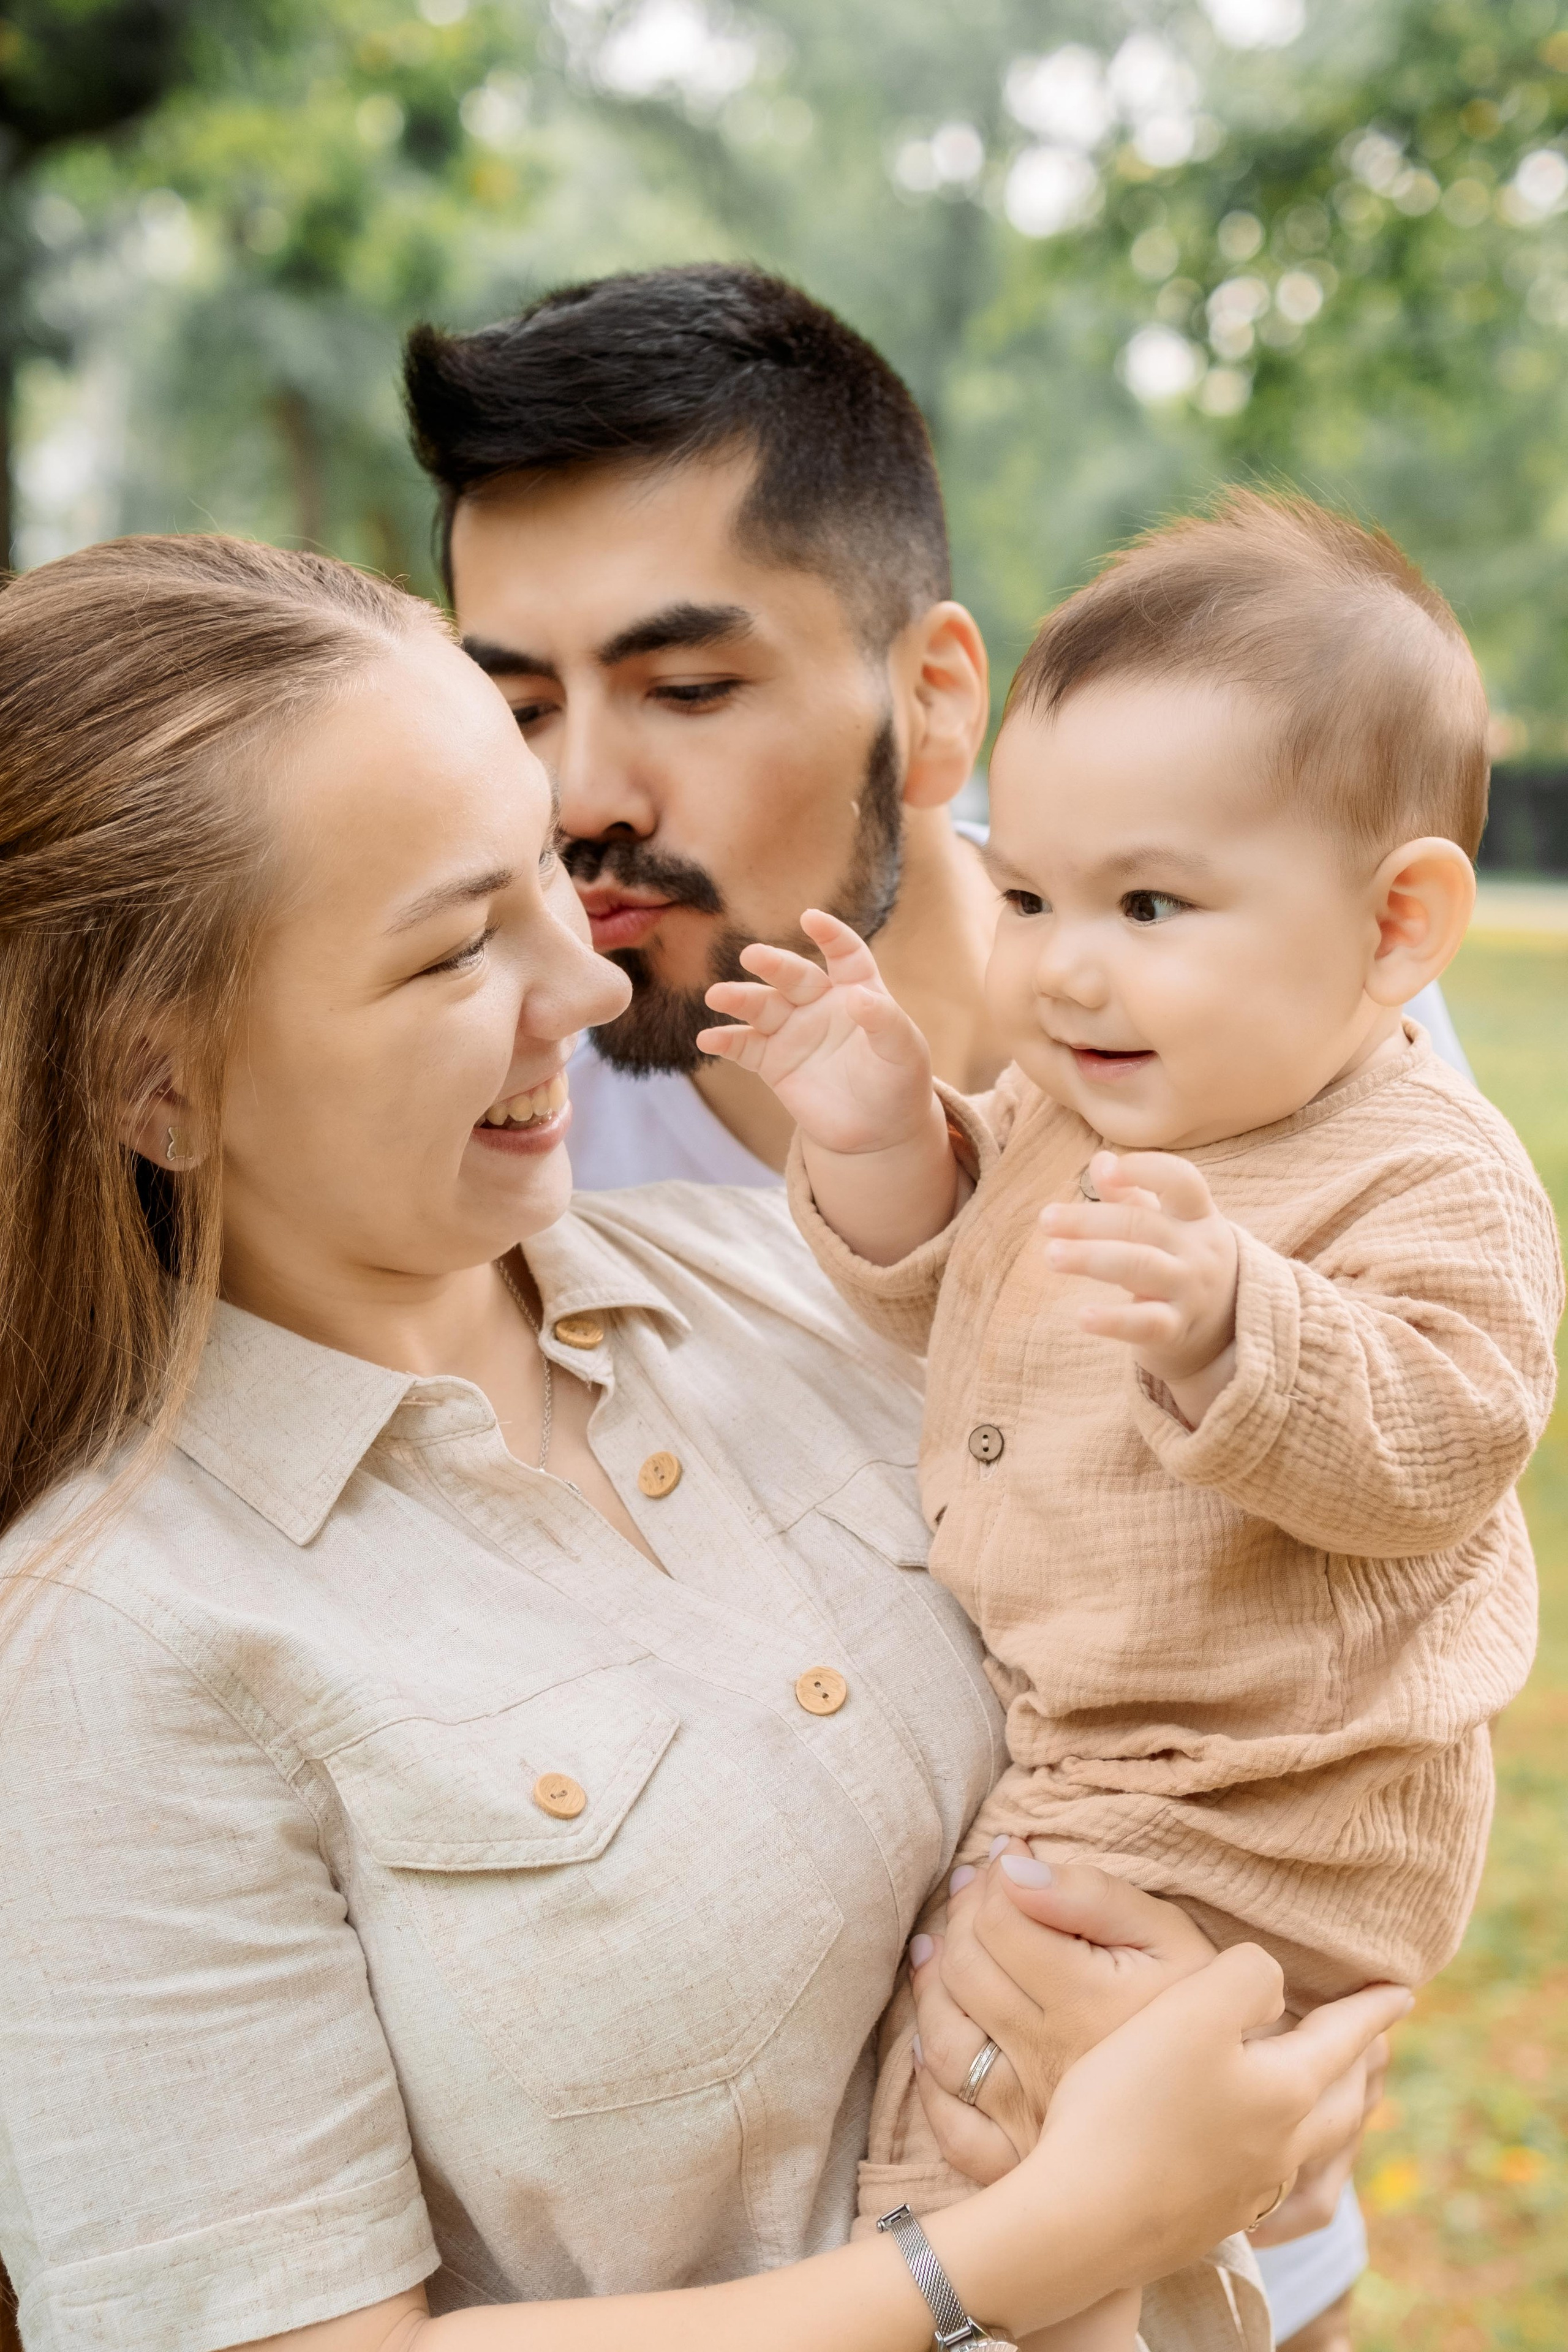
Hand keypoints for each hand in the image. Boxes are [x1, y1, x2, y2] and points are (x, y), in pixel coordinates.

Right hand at [696, 907, 935, 1156]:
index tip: (811, 919)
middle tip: (752, 956)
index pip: (845, 954)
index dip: (831, 936)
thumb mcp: (904, 1052)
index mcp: (857, 989)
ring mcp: (793, 1030)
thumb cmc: (899, 1083)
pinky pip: (745, 1046)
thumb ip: (885, 1021)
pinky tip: (708, 1040)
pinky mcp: (772, 1061)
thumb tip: (858, 997)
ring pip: (762, 1006)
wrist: (877, 1130)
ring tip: (717, 995)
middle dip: (773, 965)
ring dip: (738, 999)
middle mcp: (820, 1003)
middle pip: (794, 976)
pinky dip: (726, 1042)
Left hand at [909, 1847, 1217, 2182]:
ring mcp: (1028, 2114)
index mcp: (1086, 2001)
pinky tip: (932, 2039)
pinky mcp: (1018, 2159)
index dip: (991, 1877)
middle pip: (965, 1970)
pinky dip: (931, 2076)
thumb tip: (1013, 1865)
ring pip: (944, 2038)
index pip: (1000, 1920)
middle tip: (971, 1890)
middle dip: (959, 1917)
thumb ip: (1092, 1895)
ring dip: (930, 1987)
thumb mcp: (1171, 1940)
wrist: (1238, 2123)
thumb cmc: (1213, 2019)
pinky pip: (951, 2122)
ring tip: (938, 1949)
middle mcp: (1048, 2057)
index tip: (1002, 1856)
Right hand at [1019, 1952, 1411, 2292]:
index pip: (1345, 2039)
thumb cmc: (1133, 2104)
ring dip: (1338, 2113)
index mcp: (1287, 2092)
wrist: (1079, 2220)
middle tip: (1375, 2039)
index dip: (1371, 2008)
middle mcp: (1281, 2149)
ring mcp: (1246, 2192)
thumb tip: (1273, 1983)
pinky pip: (1281, 2188)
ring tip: (1336, 2095)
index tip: (1402, 1990)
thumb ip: (1247, 1976)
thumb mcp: (1192, 2009)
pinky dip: (1297, 2159)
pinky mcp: (1208, 2219)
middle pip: (1344, 2101)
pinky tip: (1270, 2158)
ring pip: (1318, 2149)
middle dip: (1364, 2064)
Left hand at [1040, 1148, 1238, 1423]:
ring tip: (1051, 1255)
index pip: (1181, 1181)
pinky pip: (1146, 1324)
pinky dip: (1114, 1321)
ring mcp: (1190, 1291)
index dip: (1146, 1170)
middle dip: (1090, 1221)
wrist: (1222, 1324)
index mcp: (1196, 1215)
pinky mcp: (1177, 1329)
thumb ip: (1130, 1194)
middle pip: (1142, 1225)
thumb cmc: (1179, 1258)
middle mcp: (1198, 1250)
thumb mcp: (1166, 1223)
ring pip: (1140, 1267)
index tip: (1107, 1167)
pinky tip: (1082, 1317)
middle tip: (1046, 1219)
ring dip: (1092, 1258)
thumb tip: (1100, 1160)